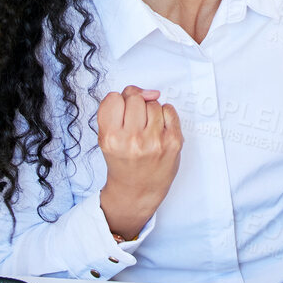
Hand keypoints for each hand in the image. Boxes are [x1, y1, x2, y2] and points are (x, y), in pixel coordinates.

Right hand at [97, 85, 181, 240]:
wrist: (138, 190)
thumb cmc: (123, 161)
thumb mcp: (108, 137)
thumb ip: (117, 109)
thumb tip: (149, 92)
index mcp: (111, 138)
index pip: (114, 98)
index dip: (118, 103)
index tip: (121, 114)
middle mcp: (132, 140)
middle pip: (135, 98)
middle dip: (135, 106)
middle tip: (135, 124)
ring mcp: (154, 141)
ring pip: (153, 103)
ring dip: (150, 112)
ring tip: (146, 130)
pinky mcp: (173, 142)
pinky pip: (169, 109)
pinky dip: (165, 116)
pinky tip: (159, 131)